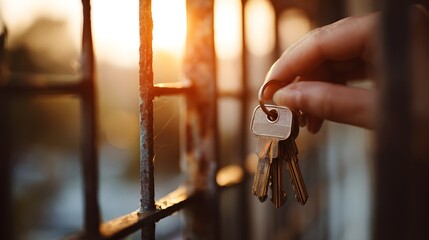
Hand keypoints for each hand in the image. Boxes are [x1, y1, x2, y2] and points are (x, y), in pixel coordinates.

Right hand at [264, 12, 378, 132]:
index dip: (287, 66)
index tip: (267, 91)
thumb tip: (285, 97)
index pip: (321, 40)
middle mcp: (387, 30)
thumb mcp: (382, 116)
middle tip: (281, 107)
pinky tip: (322, 112)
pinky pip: (352, 67)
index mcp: (386, 33)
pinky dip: (334, 89)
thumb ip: (331, 103)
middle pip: (327, 48)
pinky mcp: (390, 58)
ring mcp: (388, 43)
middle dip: (300, 80)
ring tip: (304, 120)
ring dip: (315, 89)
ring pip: (337, 59)